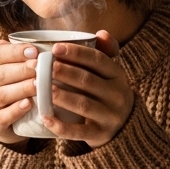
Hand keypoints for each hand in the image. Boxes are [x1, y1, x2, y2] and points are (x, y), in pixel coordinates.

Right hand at [0, 40, 40, 145]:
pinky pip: (1, 117)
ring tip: (38, 85)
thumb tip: (35, 42)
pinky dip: (15, 110)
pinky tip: (29, 104)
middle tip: (39, 67)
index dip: (15, 52)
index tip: (35, 51)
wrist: (10, 124)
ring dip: (20, 89)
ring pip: (0, 95)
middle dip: (20, 70)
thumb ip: (22, 58)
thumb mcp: (18, 73)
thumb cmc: (17, 91)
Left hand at [42, 31, 133, 147]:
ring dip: (63, 96)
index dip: (76, 53)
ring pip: (83, 105)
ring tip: (44, 89)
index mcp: (117, 75)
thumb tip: (101, 33)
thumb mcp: (111, 74)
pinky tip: (46, 118)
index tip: (55, 48)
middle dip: (65, 72)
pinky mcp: (100, 135)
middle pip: (88, 81)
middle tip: (44, 67)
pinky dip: (61, 126)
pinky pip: (79, 131)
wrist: (125, 128)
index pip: (98, 60)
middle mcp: (117, 95)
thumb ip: (104, 53)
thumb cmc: (108, 94)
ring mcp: (110, 116)